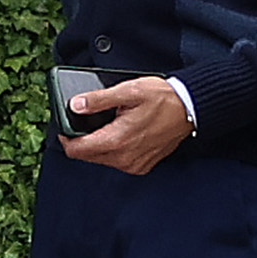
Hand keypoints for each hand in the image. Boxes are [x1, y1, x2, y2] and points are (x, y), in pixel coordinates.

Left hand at [58, 77, 193, 176]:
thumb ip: (99, 100)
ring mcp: (134, 164)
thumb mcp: (128, 91)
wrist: (191, 108)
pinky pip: (118, 162)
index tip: (66, 126)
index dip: (66, 137)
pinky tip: (122, 134)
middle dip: (82, 140)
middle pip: (86, 156)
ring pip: (101, 160)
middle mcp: (124, 158)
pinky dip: (114, 150)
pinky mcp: (142, 166)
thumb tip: (76, 105)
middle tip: (89, 121)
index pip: (76, 150)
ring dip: (98, 145)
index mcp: (116, 141)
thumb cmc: (163, 98)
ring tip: (110, 125)